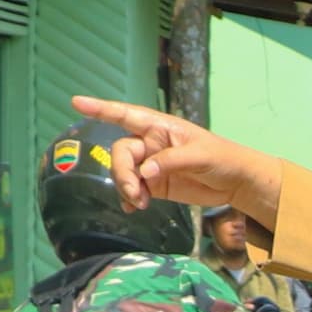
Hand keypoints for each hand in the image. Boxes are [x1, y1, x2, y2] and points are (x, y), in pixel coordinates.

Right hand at [71, 96, 277, 220]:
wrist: (235, 183)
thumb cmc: (222, 157)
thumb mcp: (199, 155)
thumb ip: (170, 161)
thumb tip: (144, 173)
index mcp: (159, 127)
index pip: (125, 114)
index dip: (101, 108)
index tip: (76, 102)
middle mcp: (150, 143)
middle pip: (121, 152)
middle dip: (122, 173)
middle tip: (135, 193)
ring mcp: (151, 164)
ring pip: (124, 173)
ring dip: (127, 188)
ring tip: (140, 204)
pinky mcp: (156, 185)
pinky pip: (133, 189)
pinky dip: (130, 199)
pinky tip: (136, 208)